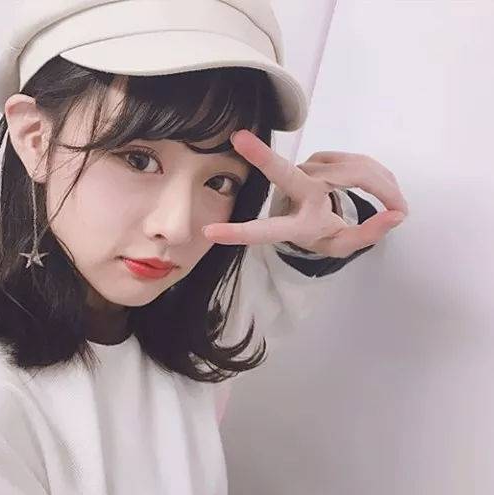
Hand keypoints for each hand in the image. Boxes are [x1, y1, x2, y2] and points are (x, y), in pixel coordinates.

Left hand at [202, 129, 409, 257]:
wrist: (322, 217)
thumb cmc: (325, 234)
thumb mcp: (344, 245)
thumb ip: (368, 235)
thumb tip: (396, 214)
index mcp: (296, 225)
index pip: (267, 231)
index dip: (240, 233)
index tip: (209, 233)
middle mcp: (296, 195)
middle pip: (285, 175)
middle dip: (263, 157)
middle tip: (238, 137)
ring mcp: (305, 173)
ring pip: (347, 169)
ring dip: (380, 183)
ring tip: (396, 201)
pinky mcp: (317, 158)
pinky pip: (353, 162)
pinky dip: (375, 175)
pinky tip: (380, 186)